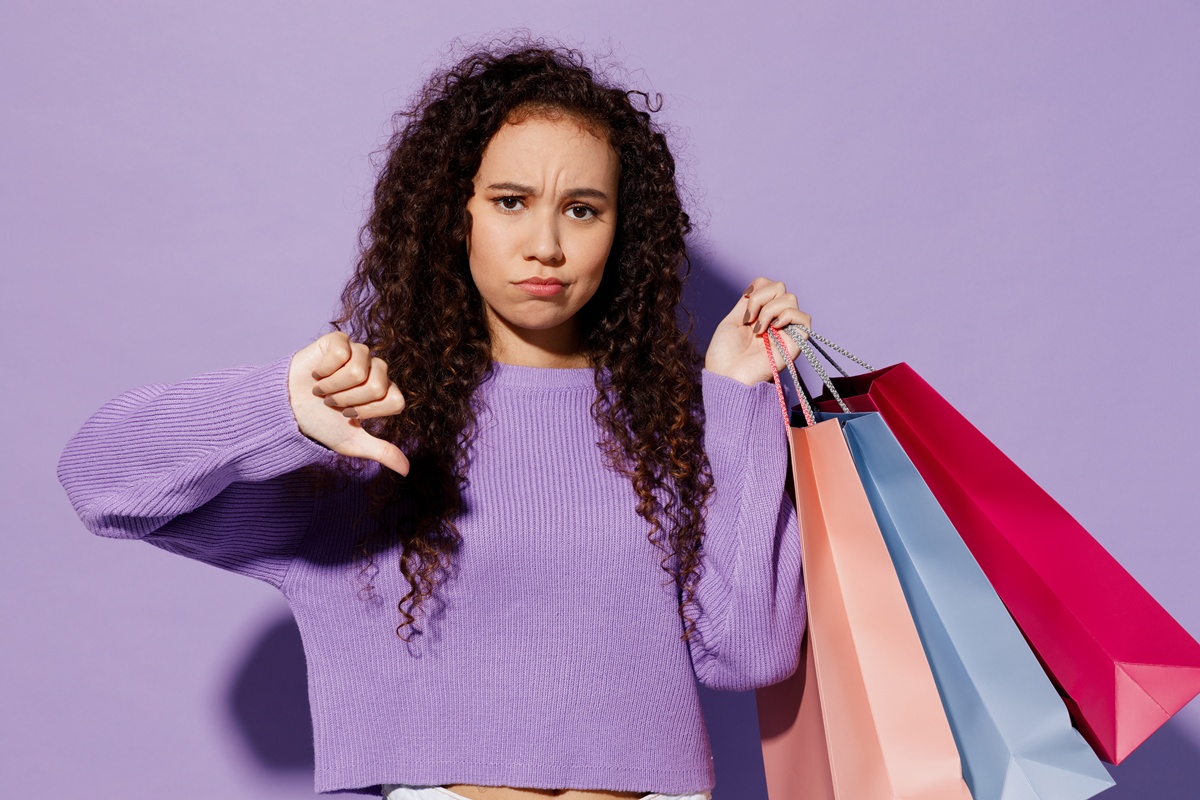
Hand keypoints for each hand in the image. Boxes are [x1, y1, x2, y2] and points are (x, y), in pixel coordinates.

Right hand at [287, 331, 410, 475]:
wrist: (288, 409)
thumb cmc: (320, 423)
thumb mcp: (351, 441)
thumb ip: (381, 451)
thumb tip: (407, 471)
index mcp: (384, 392)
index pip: (395, 400)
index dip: (369, 411)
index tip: (347, 415)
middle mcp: (376, 369)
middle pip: (377, 386)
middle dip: (347, 400)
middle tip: (331, 402)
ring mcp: (359, 352)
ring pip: (358, 370)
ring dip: (333, 386)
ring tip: (321, 390)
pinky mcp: (339, 340)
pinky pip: (341, 353)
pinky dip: (324, 369)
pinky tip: (316, 374)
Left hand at [704, 277, 811, 385]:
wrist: (726, 375)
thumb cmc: (724, 355)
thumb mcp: (732, 320)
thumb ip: (748, 302)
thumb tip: (760, 286)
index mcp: (761, 315)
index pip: (769, 285)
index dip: (757, 289)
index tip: (744, 309)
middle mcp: (776, 320)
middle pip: (780, 286)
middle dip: (760, 298)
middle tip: (749, 321)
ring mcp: (786, 330)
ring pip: (790, 297)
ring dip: (769, 309)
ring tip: (758, 329)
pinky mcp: (796, 342)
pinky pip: (804, 317)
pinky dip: (787, 316)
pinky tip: (773, 328)